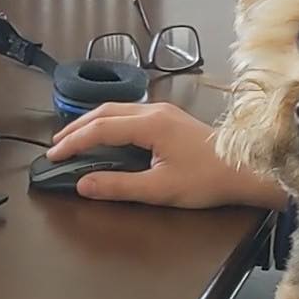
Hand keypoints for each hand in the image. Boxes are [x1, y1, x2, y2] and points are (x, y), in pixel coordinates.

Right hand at [47, 102, 286, 208]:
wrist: (245, 171)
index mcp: (150, 124)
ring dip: (92, 123)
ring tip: (74, 139)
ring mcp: (164, 112)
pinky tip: (105, 135)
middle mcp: (155, 111)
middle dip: (76, 128)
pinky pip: (130, 114)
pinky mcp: (170, 118)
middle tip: (56, 146)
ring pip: (117, 110)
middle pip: (104, 111)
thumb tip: (83, 184)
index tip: (54, 156)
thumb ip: (118, 186)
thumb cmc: (208, 180)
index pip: (100, 128)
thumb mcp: (159, 189)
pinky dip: (109, 123)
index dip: (73, 143)